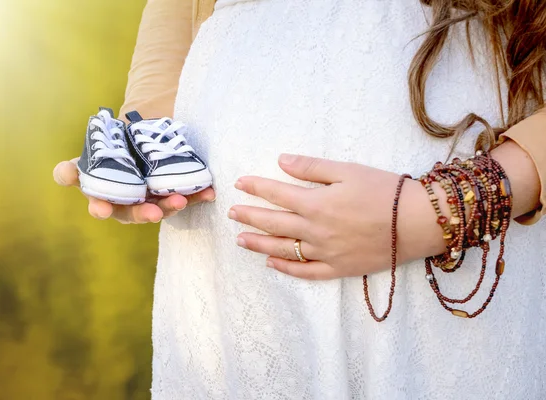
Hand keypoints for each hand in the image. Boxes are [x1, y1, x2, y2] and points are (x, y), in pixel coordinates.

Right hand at [53, 158, 215, 223]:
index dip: (99, 208)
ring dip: (171, 207)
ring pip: (160, 209)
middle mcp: (127, 202)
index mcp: (104, 194)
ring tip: (181, 200)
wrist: (139, 135)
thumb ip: (78, 166)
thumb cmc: (110, 148)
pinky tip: (208, 193)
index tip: (100, 209)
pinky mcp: (173, 193)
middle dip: (142, 214)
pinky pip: (185, 198)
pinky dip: (197, 196)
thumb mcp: (92, 153)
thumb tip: (62, 174)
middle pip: (132, 213)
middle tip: (152, 214)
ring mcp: (151, 199)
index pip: (98, 204)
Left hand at [229, 154, 445, 279]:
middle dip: (249, 216)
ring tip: (240, 240)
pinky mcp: (339, 268)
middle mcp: (315, 230)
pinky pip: (306, 271)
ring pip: (283, 249)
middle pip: (273, 223)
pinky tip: (272, 263)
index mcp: (316, 203)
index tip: (239, 183)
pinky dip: (287, 268)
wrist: (418, 221)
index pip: (276, 193)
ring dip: (258, 244)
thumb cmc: (385, 190)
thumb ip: (311, 167)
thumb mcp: (347, 170)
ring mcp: (325, 252)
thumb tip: (281, 161)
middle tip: (231, 213)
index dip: (256, 187)